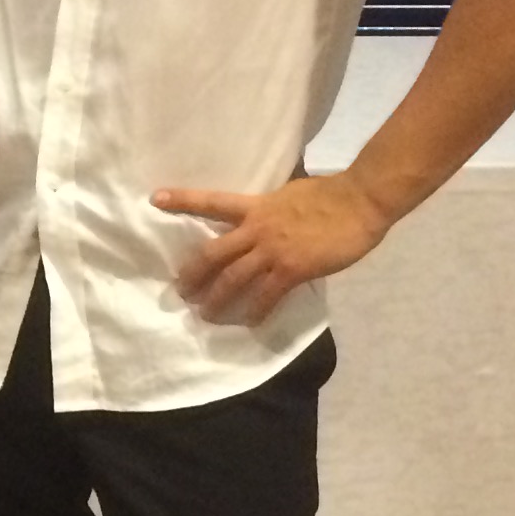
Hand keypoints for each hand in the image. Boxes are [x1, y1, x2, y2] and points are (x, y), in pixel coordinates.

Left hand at [154, 170, 392, 325]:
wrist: (360, 201)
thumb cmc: (331, 194)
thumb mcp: (289, 194)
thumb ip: (272, 208)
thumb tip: (265, 215)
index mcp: (256, 206)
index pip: (212, 201)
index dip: (183, 200)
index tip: (155, 199)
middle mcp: (257, 228)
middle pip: (213, 253)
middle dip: (193, 274)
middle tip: (181, 291)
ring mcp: (273, 250)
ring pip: (233, 278)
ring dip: (216, 299)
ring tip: (205, 314)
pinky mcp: (292, 269)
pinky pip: (267, 295)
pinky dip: (256, 311)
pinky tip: (250, 322)